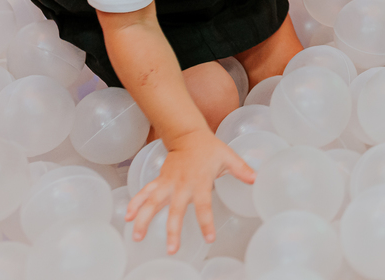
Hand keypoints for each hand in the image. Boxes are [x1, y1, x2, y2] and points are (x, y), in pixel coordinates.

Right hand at [126, 129, 254, 253]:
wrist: (188, 134)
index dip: (206, 222)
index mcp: (200, 182)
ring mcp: (168, 183)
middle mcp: (182, 185)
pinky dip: (135, 203)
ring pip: (153, 202)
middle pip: (175, 210)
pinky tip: (128, 216)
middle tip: (172, 249)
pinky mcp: (159, 181)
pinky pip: (144, 193)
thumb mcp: (229, 157)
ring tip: (138, 237)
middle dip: (173, 230)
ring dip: (145, 219)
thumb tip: (256, 179)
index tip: (209, 238)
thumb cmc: (210, 148)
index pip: (204, 206)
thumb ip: (241, 169)